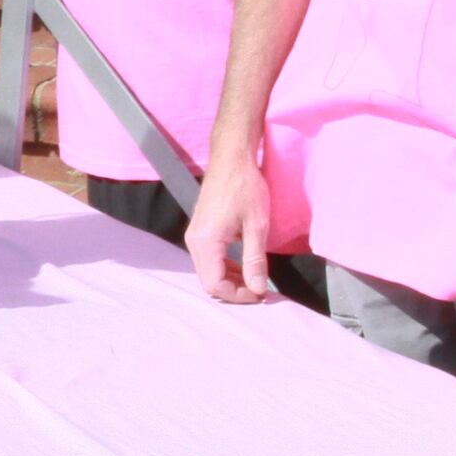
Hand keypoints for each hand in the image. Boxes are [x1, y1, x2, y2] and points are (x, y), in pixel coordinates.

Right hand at [183, 161, 274, 303]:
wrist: (232, 159)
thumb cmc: (246, 187)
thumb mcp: (257, 225)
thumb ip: (255, 260)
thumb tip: (258, 289)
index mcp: (206, 242)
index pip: (215, 285)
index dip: (238, 295)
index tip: (261, 293)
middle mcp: (194, 242)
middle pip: (209, 282)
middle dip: (234, 290)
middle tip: (260, 290)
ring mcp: (194, 236)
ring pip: (208, 272)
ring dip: (231, 280)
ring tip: (255, 279)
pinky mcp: (199, 231)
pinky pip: (209, 260)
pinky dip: (225, 268)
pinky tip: (244, 265)